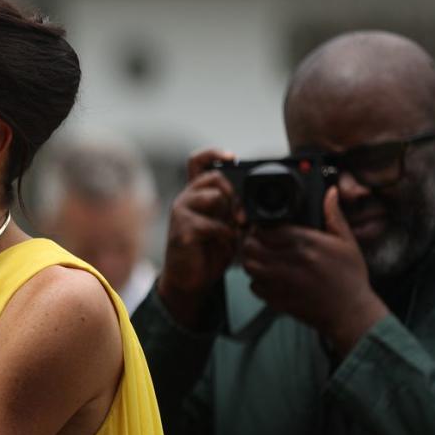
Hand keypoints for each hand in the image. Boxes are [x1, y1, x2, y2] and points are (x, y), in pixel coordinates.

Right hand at [157, 149, 240, 327]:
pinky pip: (212, 224)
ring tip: (235, 230)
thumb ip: (234, 209)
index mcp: (196, 194)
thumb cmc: (208, 252)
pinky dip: (225, 236)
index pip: (198, 161)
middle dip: (235, 193)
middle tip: (244, 215)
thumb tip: (254, 200)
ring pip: (213, 196)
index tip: (232, 158)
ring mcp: (180, 213)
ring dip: (231, 214)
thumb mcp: (226, 225)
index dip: (214, 153)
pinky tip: (225, 245)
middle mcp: (185, 199)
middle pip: (214, 176)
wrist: (190, 281)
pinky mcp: (182, 231)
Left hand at [241, 187, 387, 357]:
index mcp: (307, 243)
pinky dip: (257, 282)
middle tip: (259, 242)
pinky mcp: (278, 299)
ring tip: (261, 258)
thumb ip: (333, 216)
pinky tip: (268, 278)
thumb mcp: (347, 242)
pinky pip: (254, 286)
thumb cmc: (350, 278)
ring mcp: (282, 281)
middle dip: (252, 241)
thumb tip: (329, 193)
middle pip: (252, 245)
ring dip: (252, 260)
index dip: (262, 227)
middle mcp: (291, 261)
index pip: (268, 228)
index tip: (265, 228)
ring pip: (249, 265)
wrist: (351, 313)